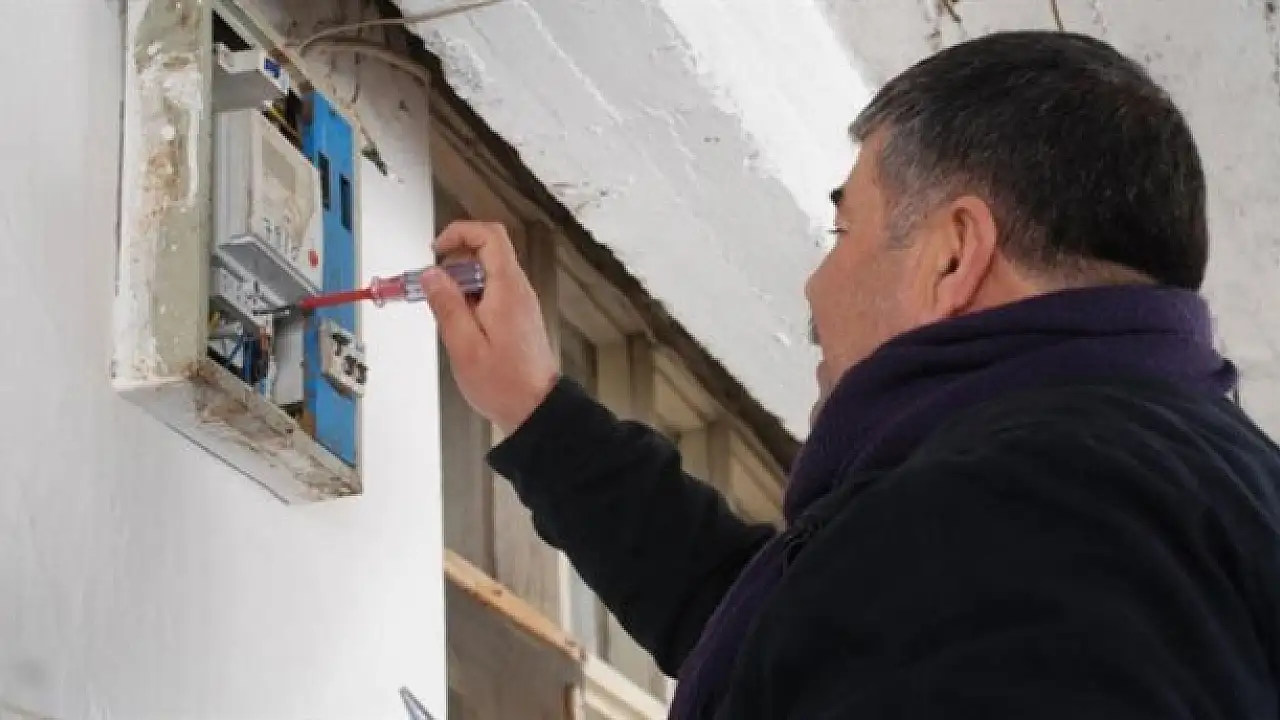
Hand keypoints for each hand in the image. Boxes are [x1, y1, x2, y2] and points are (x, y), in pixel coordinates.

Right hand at [423, 221, 559, 434]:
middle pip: (486, 252)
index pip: (489, 236)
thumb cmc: (504, 383)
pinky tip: (459, 324)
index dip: (459, 233)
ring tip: (443, 311)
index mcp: (507, 289)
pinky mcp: (517, 316)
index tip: (436, 250)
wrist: (534, 408)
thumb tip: (432, 274)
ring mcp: (519, 302)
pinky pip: (491, 292)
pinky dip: (471, 298)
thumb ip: (446, 304)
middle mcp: (518, 290)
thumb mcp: (463, 345)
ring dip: (460, 283)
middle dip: (454, 262)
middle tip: (431, 287)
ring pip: (487, 273)